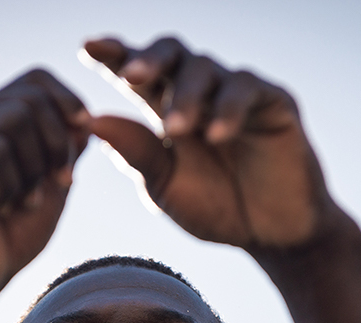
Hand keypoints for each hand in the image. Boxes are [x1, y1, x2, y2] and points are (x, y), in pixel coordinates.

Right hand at [0, 69, 89, 297]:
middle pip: (30, 98)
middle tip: (57, 183)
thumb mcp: (53, 182)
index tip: (84, 139)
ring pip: (14, 120)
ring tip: (22, 201)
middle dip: (57, 144)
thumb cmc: (12, 234)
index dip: (68, 102)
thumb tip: (86, 114)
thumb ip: (68, 145)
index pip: (35, 78)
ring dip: (32, 169)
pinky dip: (10, 183)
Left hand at [84, 36, 337, 250]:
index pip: (136, 72)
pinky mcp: (273, 100)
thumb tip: (92, 120)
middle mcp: (200, 91)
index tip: (87, 48)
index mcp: (166, 107)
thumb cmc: (215, 209)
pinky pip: (246, 88)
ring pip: (205, 68)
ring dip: (187, 96)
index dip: (114, 55)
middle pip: (171, 53)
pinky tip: (216, 134)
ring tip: (177, 130)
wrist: (271, 235)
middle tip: (131, 76)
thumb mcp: (165, 186)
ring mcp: (236, 92)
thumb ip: (134, 153)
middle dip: (149, 59)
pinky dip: (228, 108)